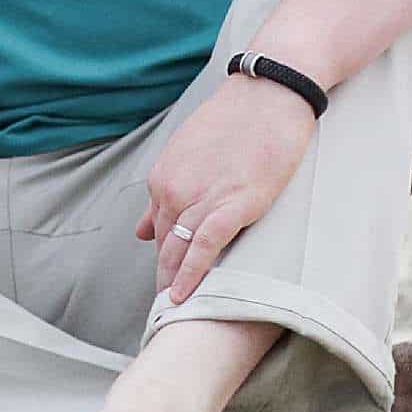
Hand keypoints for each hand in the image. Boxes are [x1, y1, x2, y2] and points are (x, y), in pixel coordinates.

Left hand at [138, 76, 317, 301]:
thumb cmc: (236, 121)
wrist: (270, 94)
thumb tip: (141, 231)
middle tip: (163, 313)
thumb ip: (166, 192)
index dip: (162, 260)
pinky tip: (186, 299)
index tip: (163, 286)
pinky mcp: (233, 205)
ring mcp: (201, 198)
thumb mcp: (189, 154)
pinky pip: (204, 249)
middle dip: (163, 279)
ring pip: (179, 252)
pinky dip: (193, 276)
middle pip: (164, 246)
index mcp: (162, 177)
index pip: (157, 231)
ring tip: (174, 318)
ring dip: (174, 285)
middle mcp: (173, 189)